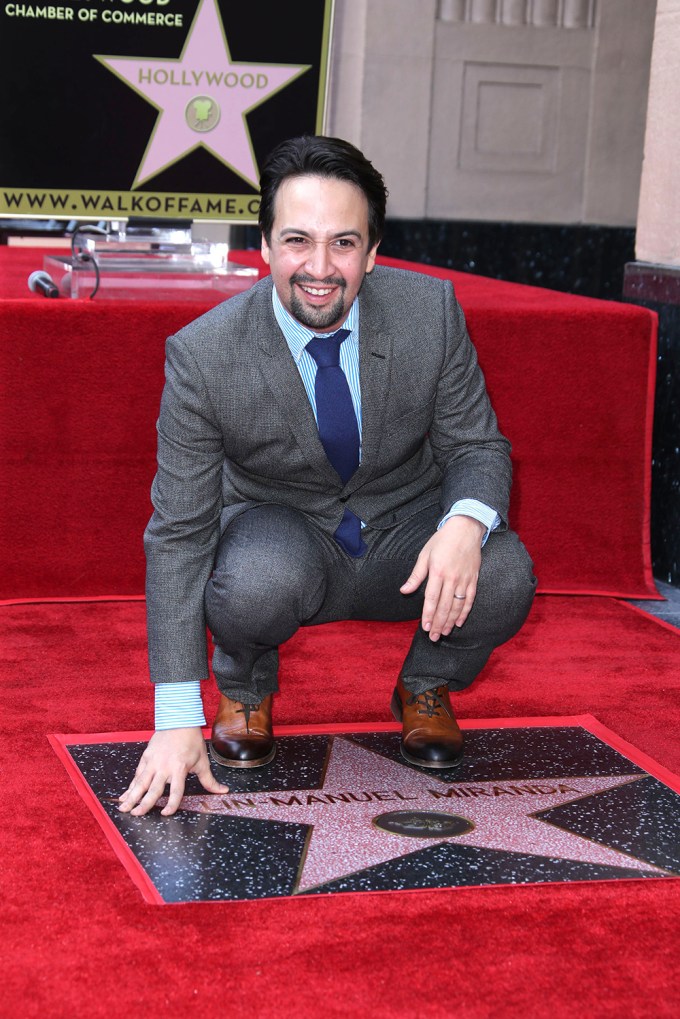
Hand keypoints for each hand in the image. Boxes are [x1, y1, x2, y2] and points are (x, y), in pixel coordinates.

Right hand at [118, 727, 228, 816]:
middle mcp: (164, 766)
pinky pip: (137, 774)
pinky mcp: (146, 757)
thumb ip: (209, 780)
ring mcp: (153, 761)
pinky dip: (131, 785)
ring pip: (140, 782)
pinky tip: (125, 795)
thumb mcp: (203, 761)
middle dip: (144, 803)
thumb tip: (223, 791)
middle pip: (153, 788)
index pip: (176, 791)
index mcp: (179, 768)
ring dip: (131, 795)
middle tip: (136, 814)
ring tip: (123, 808)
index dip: (172, 804)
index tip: (166, 813)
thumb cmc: (192, 740)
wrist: (179, 719)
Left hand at [400, 515, 484, 640]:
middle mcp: (452, 578)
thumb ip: (416, 575)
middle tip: (434, 637)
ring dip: (450, 622)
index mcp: (438, 572)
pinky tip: (459, 622)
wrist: (466, 528)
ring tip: (444, 633)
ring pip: (457, 606)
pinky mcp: (473, 579)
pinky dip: (465, 612)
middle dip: (438, 624)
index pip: (432, 599)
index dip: (428, 615)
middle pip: (445, 606)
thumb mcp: (425, 554)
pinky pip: (470, 600)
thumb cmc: (442, 540)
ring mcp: (464, 580)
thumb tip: (404, 590)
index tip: (425, 627)